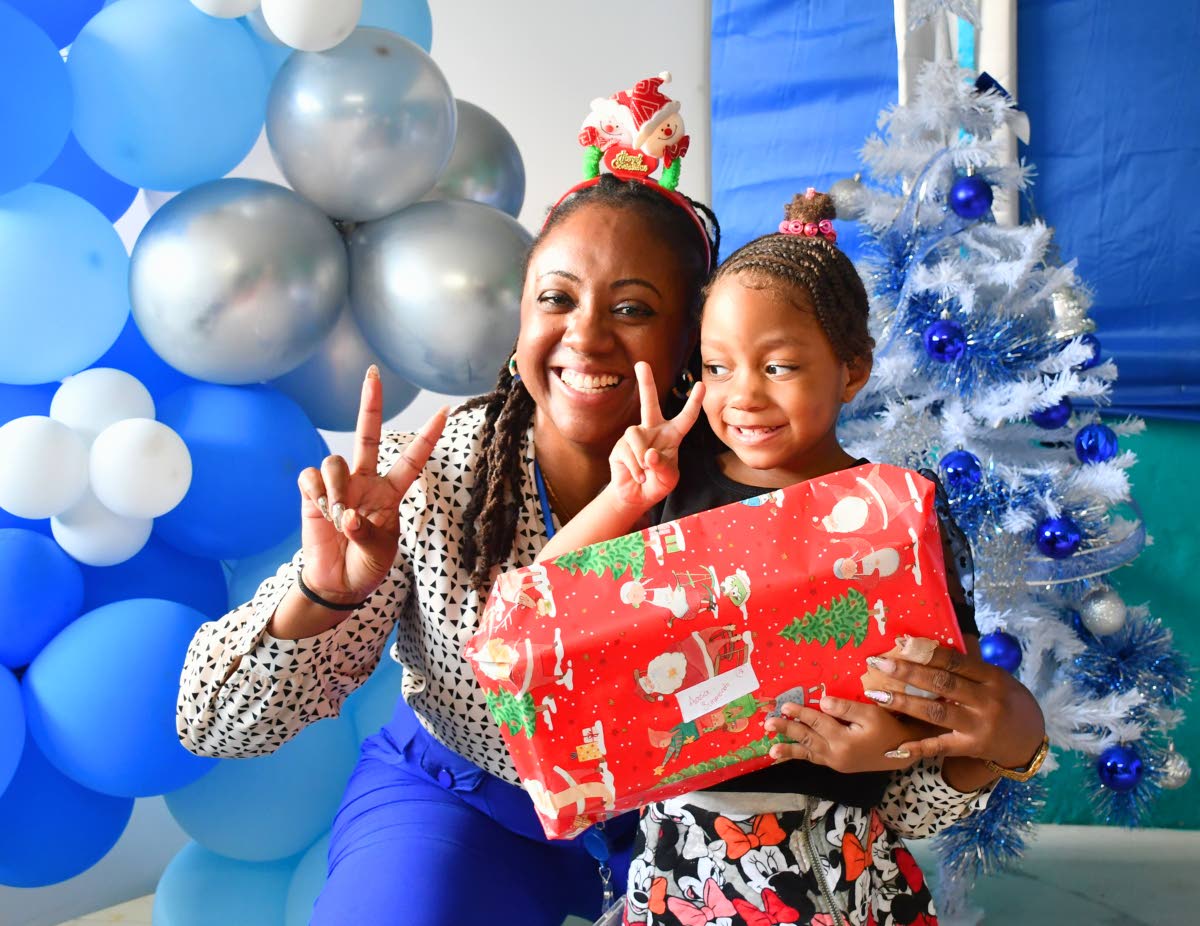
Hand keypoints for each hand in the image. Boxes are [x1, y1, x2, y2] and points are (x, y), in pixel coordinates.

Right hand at [296, 366, 446, 605]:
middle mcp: (365, 481)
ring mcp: (338, 485)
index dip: (427, 436)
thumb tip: (347, 515)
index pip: (412, 459)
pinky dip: (315, 495)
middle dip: (369, 403)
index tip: (445, 412)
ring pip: (335, 461)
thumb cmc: (366, 567)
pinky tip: (321, 511)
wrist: (337, 583)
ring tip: (338, 517)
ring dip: (335, 489)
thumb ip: (366, 533)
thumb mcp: (378, 553)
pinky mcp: (312, 493)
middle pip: (367, 434)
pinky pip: (310, 477)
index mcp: (390, 493)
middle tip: (374, 373)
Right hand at [608, 361, 704, 511]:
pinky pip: (627, 451)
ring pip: (635, 434)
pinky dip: (635, 467)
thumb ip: (664, 467)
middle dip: (645, 383)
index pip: (686, 418)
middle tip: (642, 364)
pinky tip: (638, 476)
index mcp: (671, 436)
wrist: (636, 496)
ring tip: (645, 472)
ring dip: (641, 456)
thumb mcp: (669, 478)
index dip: (694, 402)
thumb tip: (649, 454)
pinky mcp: (619, 448)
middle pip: (649, 403)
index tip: (702, 385)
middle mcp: (652, 431)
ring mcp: (634, 438)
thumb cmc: (658, 483)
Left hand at [764, 696, 921, 772]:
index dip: (800, 712)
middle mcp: (836, 754)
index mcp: (843, 741)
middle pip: (806, 739)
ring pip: (808, 754)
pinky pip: (815, 760)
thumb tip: (823, 701)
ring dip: (789, 750)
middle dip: (786, 730)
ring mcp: (836, 762)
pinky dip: (801, 757)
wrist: (902, 752)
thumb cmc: (887, 729)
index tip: (784, 705)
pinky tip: (790, 756)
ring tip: (771, 750)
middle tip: (768, 724)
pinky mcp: (838, 765)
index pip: (816, 722)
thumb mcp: (870, 713)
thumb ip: (845, 707)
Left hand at [861, 635, 1045, 768]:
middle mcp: (986, 701)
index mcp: (992, 677)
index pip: (955, 661)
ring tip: (877, 695)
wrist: (1028, 738)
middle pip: (942, 683)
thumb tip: (926, 643)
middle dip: (908, 672)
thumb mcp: (995, 677)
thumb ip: (966, 665)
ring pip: (936, 711)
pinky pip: (940, 746)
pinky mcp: (970, 748)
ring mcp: (978, 726)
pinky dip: (917, 747)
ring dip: (904, 703)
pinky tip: (895, 746)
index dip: (926, 651)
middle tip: (879, 664)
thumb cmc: (1006, 700)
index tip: (899, 643)